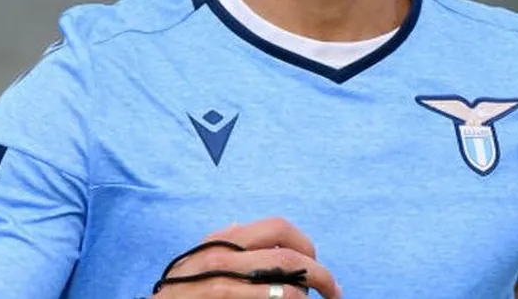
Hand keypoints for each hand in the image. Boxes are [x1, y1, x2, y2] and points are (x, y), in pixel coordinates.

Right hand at [154, 217, 341, 298]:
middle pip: (288, 253)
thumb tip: (243, 226)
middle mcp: (223, 253)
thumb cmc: (184, 289)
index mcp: (224, 238)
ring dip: (310, 292)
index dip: (306, 245)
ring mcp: (219, 278)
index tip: (316, 263)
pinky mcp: (217, 297)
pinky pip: (268, 296)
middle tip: (333, 290)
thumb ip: (225, 244)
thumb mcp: (201, 259)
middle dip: (320, 272)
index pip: (278, 228)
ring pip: (284, 279)